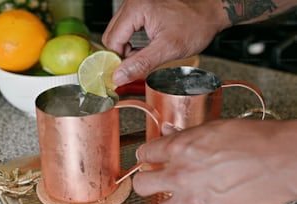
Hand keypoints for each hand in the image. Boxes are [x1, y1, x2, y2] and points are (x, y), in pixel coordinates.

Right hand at [102, 0, 229, 85]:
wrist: (210, 13)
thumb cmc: (196, 24)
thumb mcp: (168, 49)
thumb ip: (141, 63)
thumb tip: (119, 76)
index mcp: (136, 8)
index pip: (112, 41)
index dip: (118, 60)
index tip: (126, 73)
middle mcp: (133, 3)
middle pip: (112, 36)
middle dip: (122, 55)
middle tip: (137, 65)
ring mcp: (136, 5)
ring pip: (118, 34)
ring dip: (127, 50)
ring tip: (145, 55)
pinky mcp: (141, 10)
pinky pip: (127, 30)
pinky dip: (132, 43)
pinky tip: (145, 49)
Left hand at [134, 119, 296, 203]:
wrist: (282, 160)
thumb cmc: (252, 140)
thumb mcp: (212, 128)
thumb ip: (184, 134)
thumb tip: (167, 130)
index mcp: (179, 149)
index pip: (145, 155)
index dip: (145, 157)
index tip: (148, 160)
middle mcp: (181, 175)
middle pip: (142, 185)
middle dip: (146, 182)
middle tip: (155, 181)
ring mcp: (194, 200)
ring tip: (184, 197)